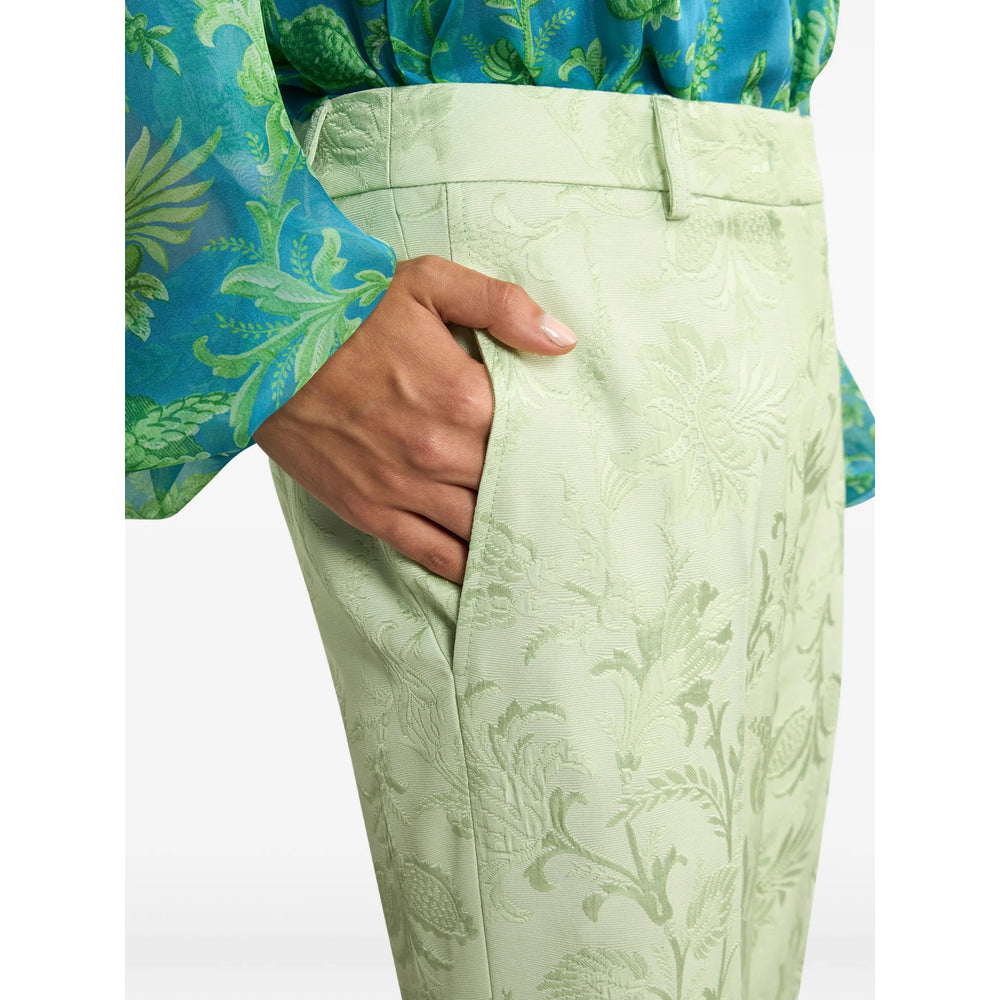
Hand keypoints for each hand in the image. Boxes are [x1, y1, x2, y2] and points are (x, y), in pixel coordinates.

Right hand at [253, 255, 576, 583]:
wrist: (259, 344)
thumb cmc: (346, 310)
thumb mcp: (428, 282)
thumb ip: (502, 307)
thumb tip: (561, 340)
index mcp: (464, 397)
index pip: (534, 438)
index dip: (554, 447)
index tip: (571, 452)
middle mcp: (440, 453)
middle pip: (510, 488)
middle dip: (536, 494)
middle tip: (563, 502)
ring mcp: (404, 488)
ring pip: (477, 529)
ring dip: (507, 535)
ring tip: (536, 540)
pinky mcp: (370, 510)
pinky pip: (431, 553)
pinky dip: (462, 565)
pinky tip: (484, 569)